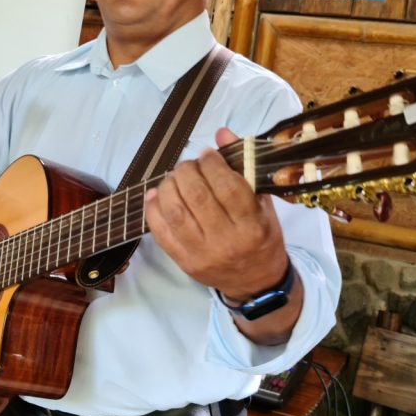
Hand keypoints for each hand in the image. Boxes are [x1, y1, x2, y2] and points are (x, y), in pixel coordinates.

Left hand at [144, 128, 289, 299]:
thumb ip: (243, 167)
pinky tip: (156, 195)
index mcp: (252, 226)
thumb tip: (221, 133)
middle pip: (197, 196)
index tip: (207, 154)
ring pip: (175, 211)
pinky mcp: (184, 263)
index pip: (227, 187)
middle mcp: (226, 241)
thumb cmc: (261, 238)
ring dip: (168, 186)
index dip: (212, 163)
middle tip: (188, 165)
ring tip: (174, 178)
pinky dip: (153, 209)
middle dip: (187, 171)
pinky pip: (161, 232)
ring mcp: (202, 254)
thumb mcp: (262, 203)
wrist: (256, 282)